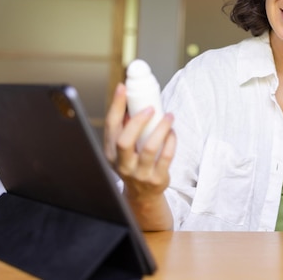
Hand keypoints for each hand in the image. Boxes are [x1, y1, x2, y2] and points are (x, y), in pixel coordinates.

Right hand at [104, 83, 175, 229]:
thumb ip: (124, 129)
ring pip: (149, 148)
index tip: (123, 87)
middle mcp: (122, 164)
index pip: (110, 126)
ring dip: (161, 129)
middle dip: (138, 122)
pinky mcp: (156, 179)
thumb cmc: (133, 163)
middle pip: (124, 141)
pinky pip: (166, 156)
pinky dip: (171, 141)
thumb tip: (131, 102)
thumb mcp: (123, 149)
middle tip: (151, 108)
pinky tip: (172, 132)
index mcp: (110, 152)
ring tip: (169, 116)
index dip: (116, 105)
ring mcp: (139, 173)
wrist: (142, 194)